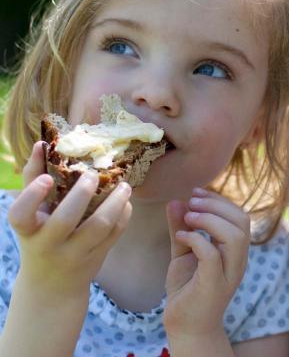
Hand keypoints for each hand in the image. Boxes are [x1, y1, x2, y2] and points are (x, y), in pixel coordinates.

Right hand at [8, 142, 132, 294]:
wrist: (52, 286)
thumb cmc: (39, 237)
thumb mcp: (31, 215)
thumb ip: (33, 180)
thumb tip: (42, 143)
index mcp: (28, 230)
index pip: (20, 215)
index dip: (32, 196)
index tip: (46, 178)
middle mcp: (48, 244)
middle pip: (66, 219)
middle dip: (82, 193)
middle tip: (93, 175)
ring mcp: (74, 254)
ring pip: (99, 227)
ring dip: (115, 202)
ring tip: (124, 185)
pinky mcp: (96, 258)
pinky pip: (114, 234)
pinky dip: (124, 215)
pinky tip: (126, 202)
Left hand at [164, 188, 249, 345]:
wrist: (186, 328)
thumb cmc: (187, 290)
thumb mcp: (183, 253)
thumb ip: (182, 228)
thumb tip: (176, 201)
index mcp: (235, 250)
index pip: (239, 216)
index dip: (220, 200)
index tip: (196, 193)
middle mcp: (238, 261)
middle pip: (241, 222)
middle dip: (217, 205)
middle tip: (192, 200)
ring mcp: (228, 273)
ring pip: (235, 236)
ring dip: (210, 219)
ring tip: (188, 216)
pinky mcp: (214, 285)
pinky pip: (212, 256)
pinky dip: (196, 240)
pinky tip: (181, 237)